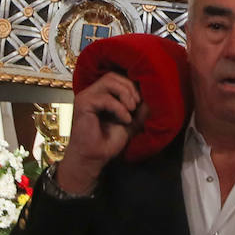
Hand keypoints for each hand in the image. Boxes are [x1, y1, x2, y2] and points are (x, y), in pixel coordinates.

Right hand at [55, 72, 147, 194]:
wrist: (93, 159)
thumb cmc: (107, 142)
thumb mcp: (129, 123)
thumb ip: (139, 111)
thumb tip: (151, 99)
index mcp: (100, 95)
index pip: (117, 78)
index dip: (131, 86)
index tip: (141, 101)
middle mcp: (91, 93)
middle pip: (112, 76)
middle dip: (129, 88)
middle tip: (136, 105)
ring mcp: (85, 97)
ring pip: (109, 81)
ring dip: (125, 94)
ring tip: (131, 110)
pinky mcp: (83, 105)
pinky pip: (105, 98)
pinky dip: (119, 108)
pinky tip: (125, 119)